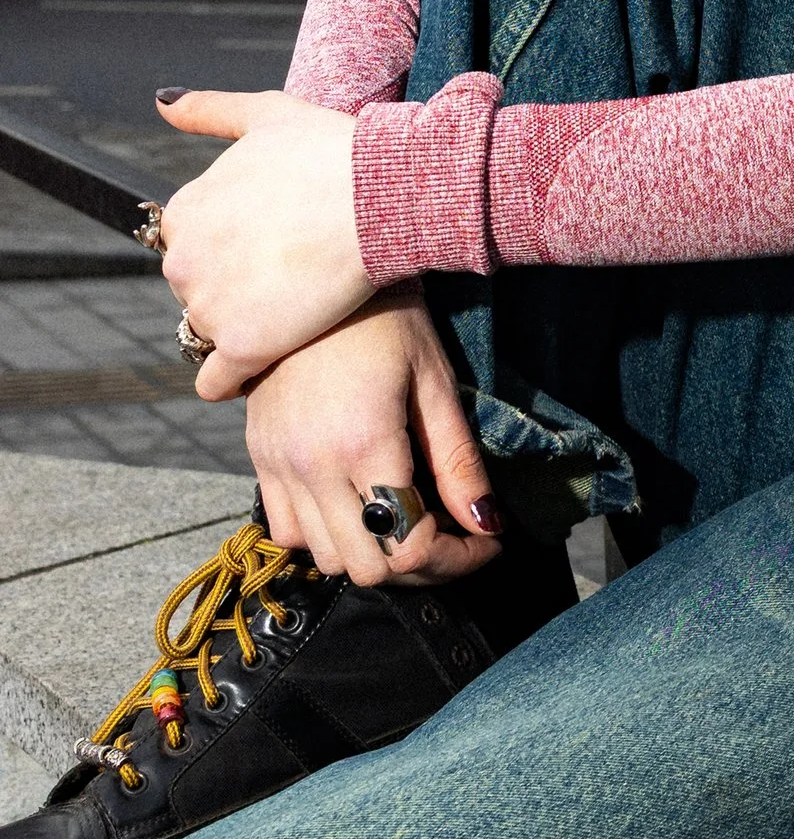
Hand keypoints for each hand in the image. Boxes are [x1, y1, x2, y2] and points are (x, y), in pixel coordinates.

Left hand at [155, 90, 369, 396]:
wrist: (381, 196)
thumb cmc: (333, 151)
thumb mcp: (268, 115)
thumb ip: (211, 110)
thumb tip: (162, 103)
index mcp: (184, 210)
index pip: (191, 245)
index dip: (231, 249)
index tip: (269, 249)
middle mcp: (182, 260)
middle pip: (197, 289)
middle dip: (231, 288)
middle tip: (285, 282)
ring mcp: (210, 306)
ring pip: (208, 333)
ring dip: (238, 331)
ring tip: (287, 319)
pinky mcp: (243, 346)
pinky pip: (217, 380)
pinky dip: (230, 381)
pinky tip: (256, 373)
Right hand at [244, 291, 504, 587]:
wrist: (312, 270)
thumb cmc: (387, 317)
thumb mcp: (434, 382)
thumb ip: (457, 461)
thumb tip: (489, 524)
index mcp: (363, 444)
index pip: (410, 548)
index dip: (458, 560)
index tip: (487, 541)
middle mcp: (312, 465)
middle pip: (368, 568)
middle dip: (420, 565)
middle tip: (453, 535)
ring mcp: (278, 463)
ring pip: (323, 558)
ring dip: (372, 552)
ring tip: (408, 517)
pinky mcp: (259, 455)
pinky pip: (284, 529)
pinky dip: (324, 534)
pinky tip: (357, 502)